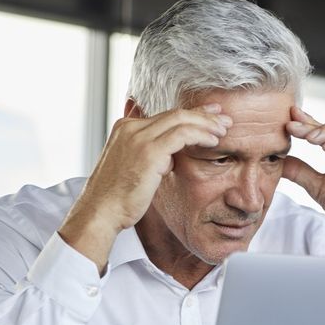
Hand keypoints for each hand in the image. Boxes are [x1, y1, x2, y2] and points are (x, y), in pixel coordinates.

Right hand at [59, 104, 231, 269]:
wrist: (100, 211)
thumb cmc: (117, 198)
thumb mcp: (130, 169)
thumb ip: (149, 157)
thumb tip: (168, 158)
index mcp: (124, 128)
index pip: (164, 116)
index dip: (189, 114)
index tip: (208, 116)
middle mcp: (130, 127)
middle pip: (174, 114)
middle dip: (202, 114)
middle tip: (223, 117)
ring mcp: (138, 137)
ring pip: (181, 120)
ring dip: (206, 123)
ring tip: (224, 130)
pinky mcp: (149, 151)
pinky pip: (182, 134)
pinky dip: (201, 135)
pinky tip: (213, 141)